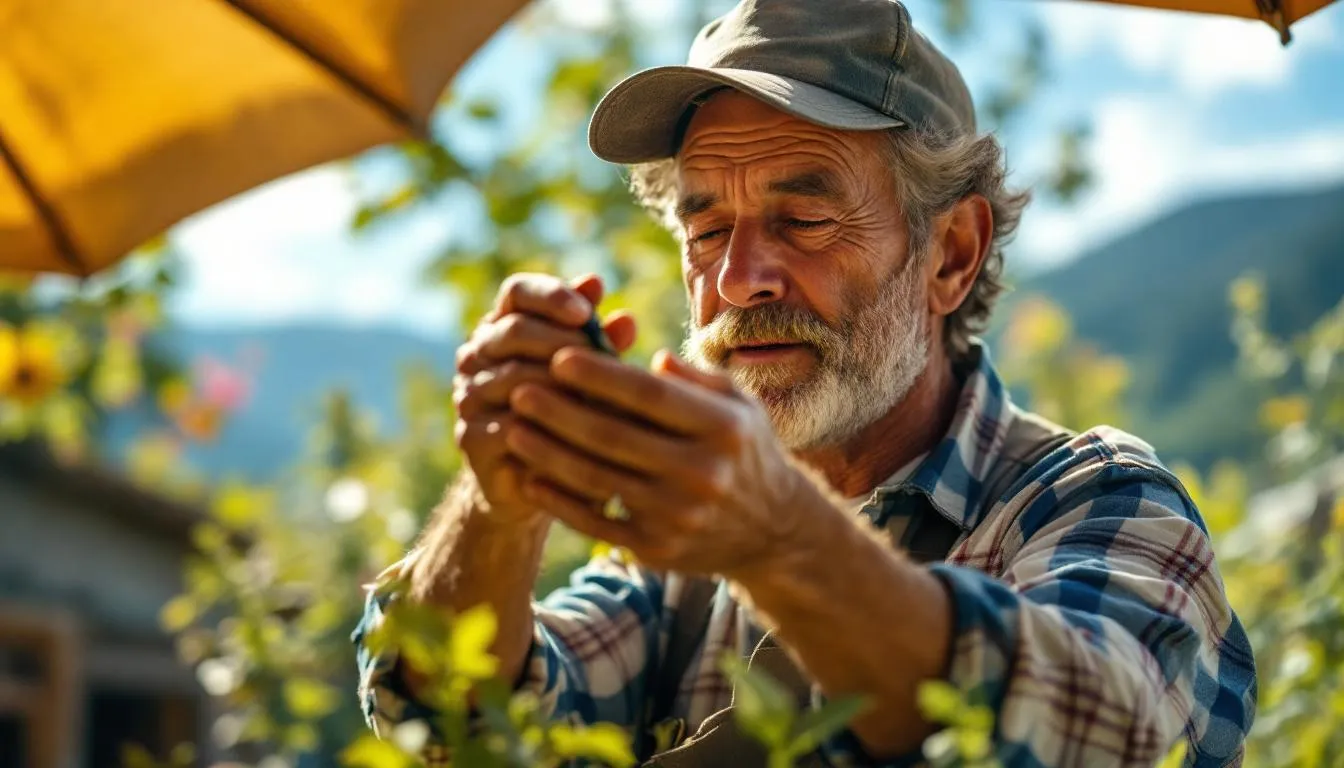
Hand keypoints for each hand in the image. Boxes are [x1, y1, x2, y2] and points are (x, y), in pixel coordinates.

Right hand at [453, 273, 635, 524]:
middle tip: (603, 358)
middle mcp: (476, 356)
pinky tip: (584, 434)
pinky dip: (549, 427)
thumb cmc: (571, 413)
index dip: (551, 295)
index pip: (517, 292)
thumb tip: (627, 319)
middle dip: (564, 341)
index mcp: (501, 327)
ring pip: (516, 377)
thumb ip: (602, 345)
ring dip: (563, 385)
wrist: (536, 479)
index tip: (587, 312)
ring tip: (603, 395)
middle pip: (514, 329)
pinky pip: (511, 424)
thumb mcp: (589, 374)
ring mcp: (468, 395)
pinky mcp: (471, 437)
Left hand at [504, 347, 816, 576]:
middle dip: (559, 411)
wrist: (773, 532)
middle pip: (614, 436)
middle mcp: (703, 473)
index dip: (600, 376)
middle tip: (519, 388)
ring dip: (547, 453)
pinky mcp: (657, 550)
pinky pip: (596, 522)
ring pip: (597, 479)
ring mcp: (678, 516)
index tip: (559, 356)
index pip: (649, 397)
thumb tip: (650, 360)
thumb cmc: (744, 450)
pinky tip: (529, 476)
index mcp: (723, 428)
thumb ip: (695, 379)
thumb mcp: (739, 405)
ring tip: (513, 428)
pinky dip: (559, 500)